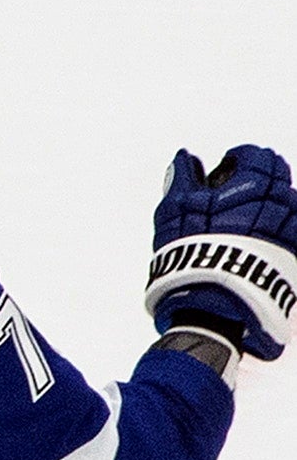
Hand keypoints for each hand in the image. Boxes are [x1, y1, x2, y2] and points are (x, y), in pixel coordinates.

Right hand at [149, 143, 295, 359]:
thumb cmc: (192, 253)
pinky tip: (262, 243)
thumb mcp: (174, 210)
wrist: (215, 304)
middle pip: (278, 176)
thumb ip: (182, 178)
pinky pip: (293, 231)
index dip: (238, 159)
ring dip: (273, 205)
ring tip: (248, 222)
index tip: (223, 172)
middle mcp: (281, 201)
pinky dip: (281, 229)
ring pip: (290, 203)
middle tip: (233, 196)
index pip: (256, 156)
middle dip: (258, 179)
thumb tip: (186, 158)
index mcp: (253, 183)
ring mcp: (292, 228)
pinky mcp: (296, 254)